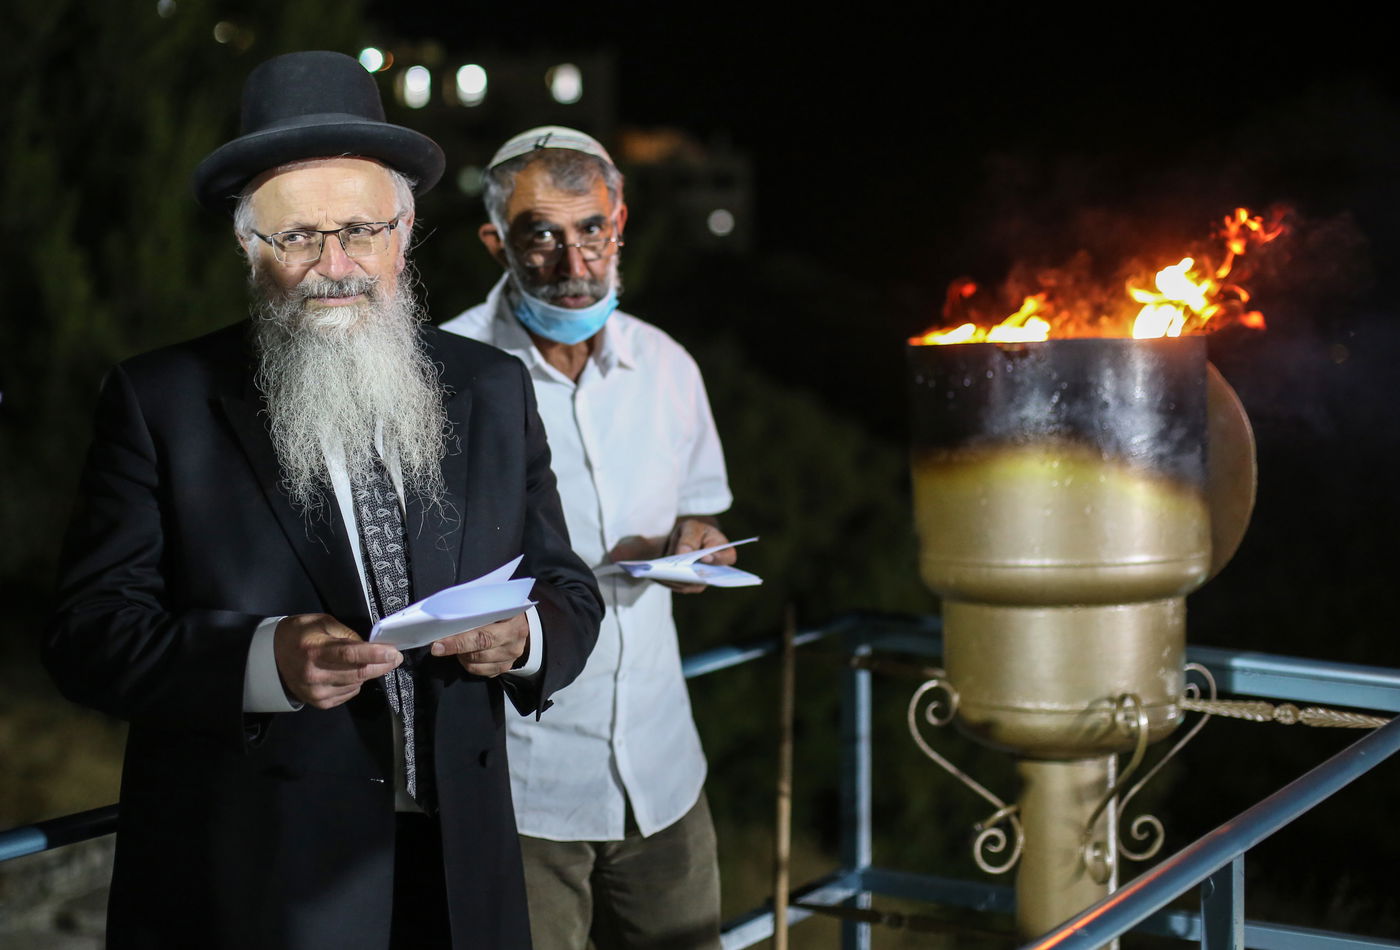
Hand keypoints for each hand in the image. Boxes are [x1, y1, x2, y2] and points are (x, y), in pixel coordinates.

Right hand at [274, 614, 402, 709]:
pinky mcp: (319, 703)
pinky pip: (349, 694)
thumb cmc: (299, 635)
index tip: (394, 652)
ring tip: (370, 662)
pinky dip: (356, 683)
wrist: (271, 658)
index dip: (375, 654)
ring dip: (369, 673)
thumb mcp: (321, 623)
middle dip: (382, 665)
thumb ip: (346, 634)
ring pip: (356, 685)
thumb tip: (370, 646)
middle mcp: (314, 674)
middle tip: (395, 658)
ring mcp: (316, 692)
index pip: (350, 654)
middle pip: (358, 673)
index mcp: (314, 650)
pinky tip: (350, 673)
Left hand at [429, 613, 528, 677]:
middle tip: (437, 648)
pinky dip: (468, 663)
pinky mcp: (505, 667)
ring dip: (461, 655)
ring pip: (477, 662)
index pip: (483, 633)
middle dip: (455, 648)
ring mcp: (511, 656)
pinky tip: (464, 654)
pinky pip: (480, 671)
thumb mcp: (493, 602)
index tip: (438, 643)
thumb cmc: (501, 609)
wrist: (520, 624)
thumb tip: (446, 617)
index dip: (459, 639)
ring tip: (454, 646)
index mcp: (512, 619)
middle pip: (480, 648)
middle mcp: (515, 640)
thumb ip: (475, 608)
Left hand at [662, 518, 734, 593]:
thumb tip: (684, 553)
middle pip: (705, 577)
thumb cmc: (693, 532)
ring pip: (690, 585)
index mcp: (724, 552)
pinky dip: (667, 580)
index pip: (726, 558)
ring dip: (675, 579)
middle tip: (676, 570)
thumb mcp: (692, 528)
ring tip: (661, 572)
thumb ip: (690, 539)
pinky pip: (678, 586)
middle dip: (690, 574)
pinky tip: (656, 574)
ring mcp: (702, 581)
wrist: (685, 541)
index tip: (706, 558)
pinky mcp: (688, 585)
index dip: (717, 559)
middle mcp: (716, 571)